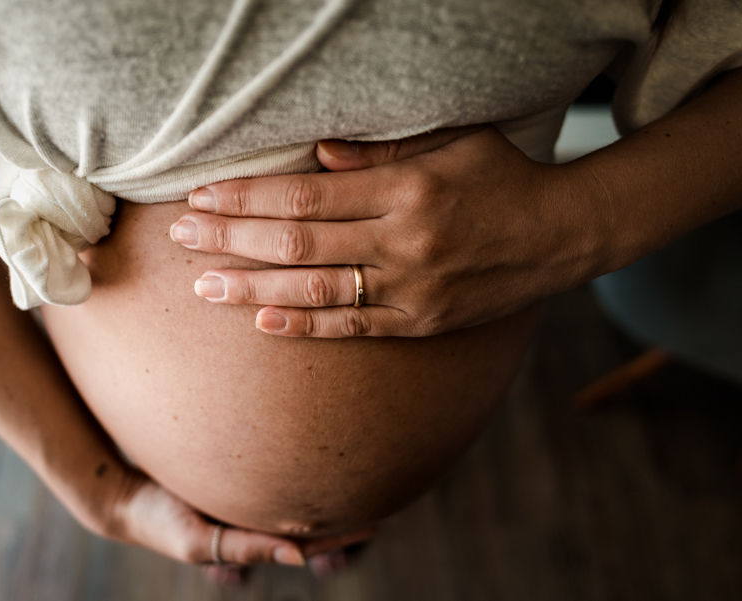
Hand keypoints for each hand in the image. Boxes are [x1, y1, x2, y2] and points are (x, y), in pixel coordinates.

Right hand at [76, 465, 374, 584]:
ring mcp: (244, 500)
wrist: (125, 494)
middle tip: (376, 504)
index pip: (306, 542)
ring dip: (321, 495)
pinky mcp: (234, 476)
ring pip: (292, 499)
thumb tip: (299, 554)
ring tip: (353, 477)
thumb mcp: (201, 543)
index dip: (340, 535)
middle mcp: (254, 521)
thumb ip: (247, 548)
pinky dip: (295, 473)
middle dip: (339, 520)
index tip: (374, 523)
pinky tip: (311, 456)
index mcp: (251, 542)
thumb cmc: (160, 521)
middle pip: (307, 524)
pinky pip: (273, 476)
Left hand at [170, 126, 600, 336]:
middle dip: (231, 239)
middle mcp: (403, 242)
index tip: (202, 195)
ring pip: (315, 291)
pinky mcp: (420, 322)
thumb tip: (317, 154)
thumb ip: (382, 150)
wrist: (561, 236)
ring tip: (203, 285)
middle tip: (180, 235)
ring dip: (252, 289)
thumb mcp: (452, 142)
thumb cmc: (502, 178)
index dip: (248, 196)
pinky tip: (262, 322)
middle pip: (297, 242)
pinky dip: (304, 325)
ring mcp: (411, 289)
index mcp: (406, 189)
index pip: (306, 193)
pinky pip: (352, 327)